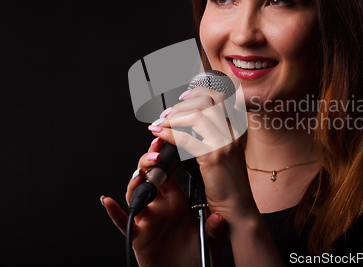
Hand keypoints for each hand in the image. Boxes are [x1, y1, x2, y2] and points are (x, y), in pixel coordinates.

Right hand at [102, 138, 226, 266]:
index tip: (171, 142)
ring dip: (137, 181)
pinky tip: (108, 201)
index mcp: (177, 201)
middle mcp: (160, 206)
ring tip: (143, 173)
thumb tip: (219, 215)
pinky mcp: (138, 235)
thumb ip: (214, 225)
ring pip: (135, 193)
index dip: (167, 158)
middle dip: (150, 161)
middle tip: (156, 150)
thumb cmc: (197, 256)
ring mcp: (148, 219)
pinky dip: (113, 212)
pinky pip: (122, 222)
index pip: (168, 173)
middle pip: (149, 177)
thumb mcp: (212, 236)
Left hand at [150, 87, 258, 223]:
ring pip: (197, 114)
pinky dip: (169, 133)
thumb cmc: (228, 181)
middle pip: (208, 99)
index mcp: (235, 128)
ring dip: (173, 116)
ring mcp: (224, 143)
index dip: (197, 92)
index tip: (182, 99)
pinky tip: (160, 135)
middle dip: (182, 103)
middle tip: (167, 113)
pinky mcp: (213, 157)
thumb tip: (190, 118)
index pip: (220, 95)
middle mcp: (232, 131)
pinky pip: (186, 138)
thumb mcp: (225, 151)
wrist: (237, 206)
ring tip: (161, 123)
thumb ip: (213, 133)